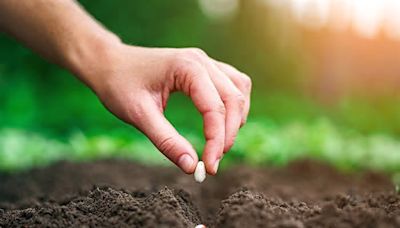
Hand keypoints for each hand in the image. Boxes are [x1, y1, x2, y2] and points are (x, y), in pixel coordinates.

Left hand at [81, 44, 250, 174]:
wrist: (109, 64)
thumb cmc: (119, 85)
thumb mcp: (139, 115)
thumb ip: (166, 141)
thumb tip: (191, 166)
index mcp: (186, 67)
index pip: (214, 107)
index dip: (216, 141)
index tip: (209, 167)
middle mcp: (201, 60)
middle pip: (233, 99)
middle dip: (228, 134)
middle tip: (213, 162)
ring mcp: (205, 62)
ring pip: (239, 90)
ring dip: (236, 118)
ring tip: (220, 144)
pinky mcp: (204, 68)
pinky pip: (233, 84)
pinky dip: (234, 105)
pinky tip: (224, 122)